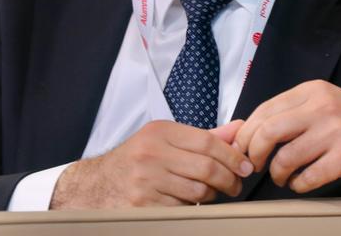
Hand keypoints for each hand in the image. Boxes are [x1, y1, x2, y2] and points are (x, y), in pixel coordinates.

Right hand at [50, 119, 253, 208]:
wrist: (96, 186)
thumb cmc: (137, 160)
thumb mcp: (166, 139)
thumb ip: (203, 136)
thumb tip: (239, 129)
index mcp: (160, 132)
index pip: (207, 142)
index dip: (232, 156)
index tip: (244, 166)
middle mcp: (151, 154)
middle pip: (206, 169)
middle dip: (229, 180)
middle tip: (235, 185)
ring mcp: (146, 182)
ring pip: (197, 193)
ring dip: (212, 197)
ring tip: (212, 194)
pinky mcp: (143, 207)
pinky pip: (182, 210)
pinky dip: (191, 209)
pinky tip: (188, 203)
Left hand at [234, 80, 340, 192]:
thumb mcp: (325, 103)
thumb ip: (293, 111)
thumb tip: (250, 127)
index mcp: (312, 91)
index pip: (265, 110)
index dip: (247, 133)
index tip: (242, 148)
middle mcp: (322, 106)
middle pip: (268, 131)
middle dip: (253, 153)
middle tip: (253, 166)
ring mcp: (336, 131)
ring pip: (286, 156)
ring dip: (276, 173)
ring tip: (281, 178)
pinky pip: (308, 176)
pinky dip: (298, 185)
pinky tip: (301, 184)